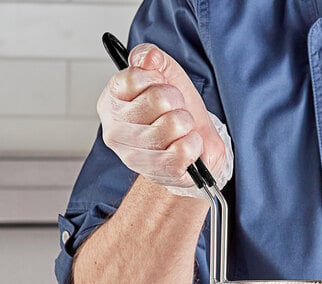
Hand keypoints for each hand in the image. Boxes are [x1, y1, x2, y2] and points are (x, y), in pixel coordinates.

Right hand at [97, 43, 232, 193]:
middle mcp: (115, 131)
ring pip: (174, 124)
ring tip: (182, 131)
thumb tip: (148, 57)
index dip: (158, 80)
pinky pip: (184, 150)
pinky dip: (194, 144)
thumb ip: (152, 58)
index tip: (160, 89)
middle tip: (175, 113)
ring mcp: (134, 157)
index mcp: (112, 103)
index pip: (135, 77)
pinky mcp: (158, 174)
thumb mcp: (166, 76)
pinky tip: (188, 147)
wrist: (195, 149)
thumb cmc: (176, 114)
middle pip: (158, 99)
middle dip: (177, 103)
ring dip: (187, 124)